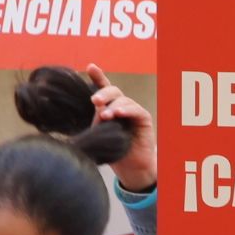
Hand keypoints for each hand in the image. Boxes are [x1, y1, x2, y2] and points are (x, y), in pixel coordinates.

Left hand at [88, 63, 156, 190]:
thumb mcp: (99, 133)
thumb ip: (98, 118)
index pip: (102, 88)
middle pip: (112, 91)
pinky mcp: (143, 118)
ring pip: (123, 100)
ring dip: (113, 106)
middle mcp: (120, 106)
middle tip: (95, 102)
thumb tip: (97, 106)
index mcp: (107, 107)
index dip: (97, 76)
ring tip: (106, 116)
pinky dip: (126, 110)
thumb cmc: (112, 150)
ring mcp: (133, 111)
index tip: (90, 66)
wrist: (128, 167)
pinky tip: (118, 114)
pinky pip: (135, 110)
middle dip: (103, 93)